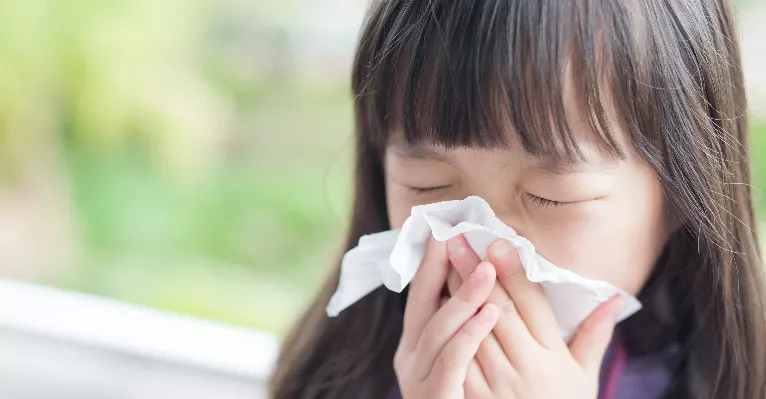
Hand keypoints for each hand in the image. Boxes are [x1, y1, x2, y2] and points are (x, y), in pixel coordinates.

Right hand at [394, 237, 500, 398]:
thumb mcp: (467, 363)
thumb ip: (474, 324)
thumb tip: (491, 288)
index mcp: (419, 344)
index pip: (423, 296)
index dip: (431, 263)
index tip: (443, 229)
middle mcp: (412, 358)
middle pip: (424, 305)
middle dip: (441, 269)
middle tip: (457, 236)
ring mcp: (420, 379)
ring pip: (438, 331)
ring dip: (462, 298)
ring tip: (487, 271)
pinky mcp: (435, 397)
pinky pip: (451, 363)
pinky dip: (468, 336)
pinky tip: (488, 314)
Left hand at [444, 234, 625, 398]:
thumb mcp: (584, 377)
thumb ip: (594, 336)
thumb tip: (615, 297)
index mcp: (554, 358)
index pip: (532, 306)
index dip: (514, 273)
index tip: (497, 242)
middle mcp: (526, 369)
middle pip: (498, 311)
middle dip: (476, 272)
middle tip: (458, 239)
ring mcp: (498, 385)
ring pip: (473, 331)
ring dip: (455, 294)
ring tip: (441, 261)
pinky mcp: (475, 397)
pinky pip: (458, 359)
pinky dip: (446, 330)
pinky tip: (433, 304)